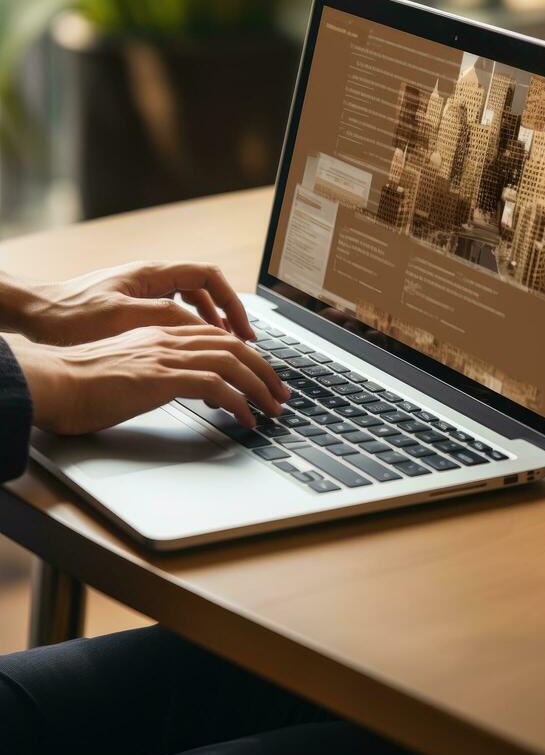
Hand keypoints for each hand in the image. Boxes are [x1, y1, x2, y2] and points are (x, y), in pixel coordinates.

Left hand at [6, 262, 254, 345]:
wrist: (34, 314)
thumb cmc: (70, 316)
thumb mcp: (122, 318)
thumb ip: (166, 319)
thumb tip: (205, 329)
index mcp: (152, 274)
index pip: (208, 277)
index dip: (232, 302)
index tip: (243, 329)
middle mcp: (150, 278)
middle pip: (205, 289)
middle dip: (227, 315)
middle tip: (243, 343)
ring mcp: (141, 292)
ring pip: (190, 303)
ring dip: (210, 325)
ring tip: (223, 350)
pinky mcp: (131, 308)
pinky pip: (173, 315)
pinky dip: (188, 330)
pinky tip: (188, 352)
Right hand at [9, 325, 290, 433]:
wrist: (54, 382)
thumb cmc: (79, 384)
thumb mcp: (126, 371)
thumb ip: (153, 372)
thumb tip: (174, 389)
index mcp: (159, 335)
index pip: (215, 337)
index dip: (244, 355)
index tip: (259, 376)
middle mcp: (167, 340)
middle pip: (233, 345)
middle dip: (263, 370)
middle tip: (280, 394)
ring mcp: (166, 357)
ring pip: (232, 362)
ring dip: (259, 386)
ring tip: (273, 409)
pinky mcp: (163, 378)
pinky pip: (217, 386)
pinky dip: (239, 402)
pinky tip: (247, 419)